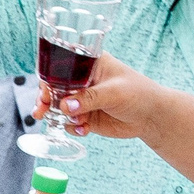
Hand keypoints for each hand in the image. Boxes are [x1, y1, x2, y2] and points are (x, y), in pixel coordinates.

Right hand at [42, 53, 171, 140]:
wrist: (151, 116)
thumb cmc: (138, 94)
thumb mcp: (114, 92)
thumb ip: (89, 98)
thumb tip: (65, 106)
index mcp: (88, 64)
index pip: (61, 67)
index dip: (48, 78)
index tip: (44, 92)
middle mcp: (81, 80)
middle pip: (54, 88)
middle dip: (46, 100)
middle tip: (42, 111)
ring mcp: (82, 99)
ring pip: (59, 107)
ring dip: (58, 117)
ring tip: (71, 122)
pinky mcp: (85, 116)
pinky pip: (70, 123)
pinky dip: (73, 127)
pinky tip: (85, 129)